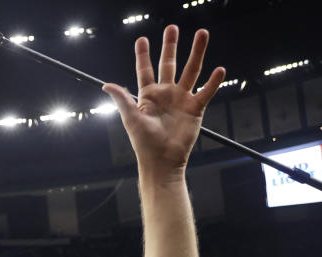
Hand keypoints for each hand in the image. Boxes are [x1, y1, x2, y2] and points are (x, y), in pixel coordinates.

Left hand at [103, 25, 224, 175]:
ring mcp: (181, 99)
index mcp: (148, 95)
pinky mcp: (196, 108)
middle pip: (169, 64)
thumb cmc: (144, 142)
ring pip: (191, 70)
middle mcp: (165, 94)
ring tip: (202, 33)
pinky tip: (219, 69)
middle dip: (171, 46)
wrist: (163, 160)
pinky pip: (206, 91)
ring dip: (197, 52)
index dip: (143, 55)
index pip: (145, 70)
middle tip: (172, 28)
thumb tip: (106, 85)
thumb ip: (122, 99)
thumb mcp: (131, 118)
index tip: (142, 39)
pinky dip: (213, 81)